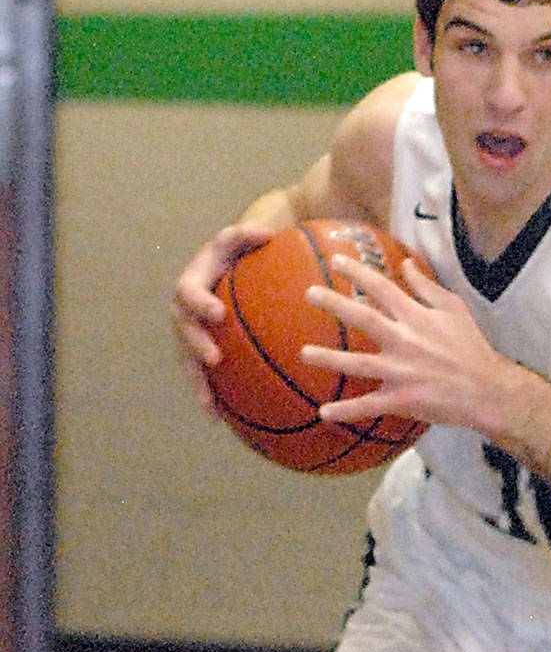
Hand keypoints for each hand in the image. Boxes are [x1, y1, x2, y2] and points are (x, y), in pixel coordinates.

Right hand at [172, 220, 276, 413]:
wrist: (220, 269)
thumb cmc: (232, 253)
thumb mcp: (236, 239)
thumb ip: (245, 233)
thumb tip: (266, 233)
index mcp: (190, 284)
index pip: (190, 292)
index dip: (201, 303)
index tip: (218, 314)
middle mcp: (183, 311)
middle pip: (184, 331)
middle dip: (197, 346)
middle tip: (215, 359)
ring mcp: (187, 335)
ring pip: (187, 361)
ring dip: (197, 383)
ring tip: (209, 405)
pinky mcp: (196, 353)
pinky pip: (199, 376)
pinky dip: (208, 396)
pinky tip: (218, 418)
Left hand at [301, 254, 522, 431]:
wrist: (486, 389)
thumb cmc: (471, 347)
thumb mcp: (455, 309)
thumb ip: (427, 287)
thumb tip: (408, 264)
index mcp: (416, 317)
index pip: (382, 287)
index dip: (357, 272)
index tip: (335, 261)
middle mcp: (404, 340)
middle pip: (363, 318)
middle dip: (334, 304)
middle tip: (309, 293)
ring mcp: (401, 372)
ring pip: (358, 363)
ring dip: (329, 359)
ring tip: (304, 353)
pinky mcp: (401, 399)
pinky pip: (369, 406)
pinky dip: (346, 410)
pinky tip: (324, 412)